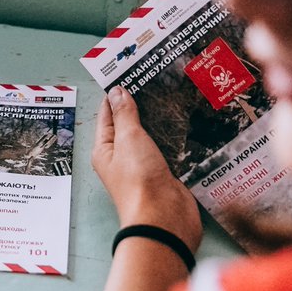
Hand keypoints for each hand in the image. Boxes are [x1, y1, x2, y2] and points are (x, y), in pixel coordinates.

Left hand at [92, 86, 201, 251]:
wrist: (163, 218)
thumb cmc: (139, 181)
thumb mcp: (129, 139)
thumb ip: (124, 115)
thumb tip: (117, 92)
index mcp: (105, 150)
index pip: (107, 115)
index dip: (116, 94)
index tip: (128, 72)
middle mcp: (122, 158)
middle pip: (130, 125)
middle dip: (141, 104)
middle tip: (156, 79)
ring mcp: (145, 166)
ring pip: (151, 137)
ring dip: (160, 121)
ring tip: (174, 94)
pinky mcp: (165, 173)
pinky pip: (168, 150)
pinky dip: (175, 137)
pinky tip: (186, 122)